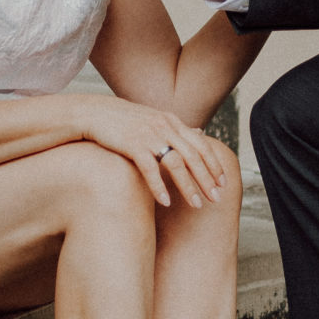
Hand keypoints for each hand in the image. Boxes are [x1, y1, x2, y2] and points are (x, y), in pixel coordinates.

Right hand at [82, 98, 231, 208]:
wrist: (95, 113)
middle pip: (193, 156)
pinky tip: (166, 202)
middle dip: (207, 179)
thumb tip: (200, 132)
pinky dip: (159, 186)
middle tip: (216, 198)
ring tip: (197, 204)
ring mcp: (149, 135)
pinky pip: (150, 168)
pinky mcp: (132, 145)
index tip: (223, 183)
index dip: (214, 164)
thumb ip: (178, 128)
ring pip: (176, 163)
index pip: (201, 144)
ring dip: (188, 186)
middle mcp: (164, 127)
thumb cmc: (126, 121)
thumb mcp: (156, 119)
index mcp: (173, 121)